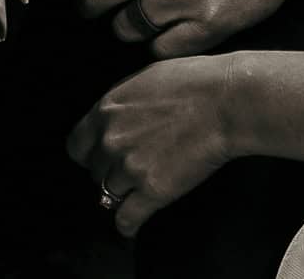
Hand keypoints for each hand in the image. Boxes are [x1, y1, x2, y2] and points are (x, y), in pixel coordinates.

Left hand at [67, 55, 238, 236]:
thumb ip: (121, 103)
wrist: (227, 101)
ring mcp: (130, 168)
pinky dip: (128, 225)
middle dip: (109, 171)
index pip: (76, 146)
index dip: (90, 153)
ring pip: (108, 195)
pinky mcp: (153, 191)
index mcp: (106, 110)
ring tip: (135, 192)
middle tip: (131, 166)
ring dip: (122, 194)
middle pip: (94, 172)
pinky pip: (126, 219)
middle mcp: (111, 141)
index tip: (100, 157)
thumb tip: (113, 117)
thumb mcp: (146, 78)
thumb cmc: (195, 82)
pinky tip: (132, 224)